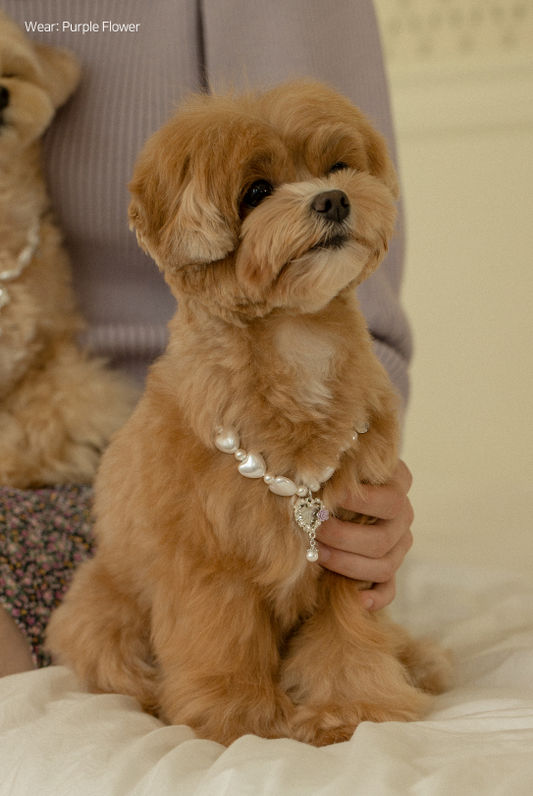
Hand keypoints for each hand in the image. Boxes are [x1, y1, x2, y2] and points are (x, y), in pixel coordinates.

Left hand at [316, 460, 413, 611]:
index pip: (389, 500)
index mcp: (398, 484)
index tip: (325, 498)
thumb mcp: (341, 460)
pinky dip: (375, 597)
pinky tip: (357, 599)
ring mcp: (400, 544)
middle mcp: (403, 515)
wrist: (338, 484)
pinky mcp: (390, 568)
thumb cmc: (335, 468)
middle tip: (311, 528)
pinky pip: (389, 589)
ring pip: (384, 566)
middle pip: (383, 538)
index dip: (356, 502)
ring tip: (315, 553)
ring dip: (346, 563)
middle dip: (342, 536)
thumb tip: (310, 479)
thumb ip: (335, 466)